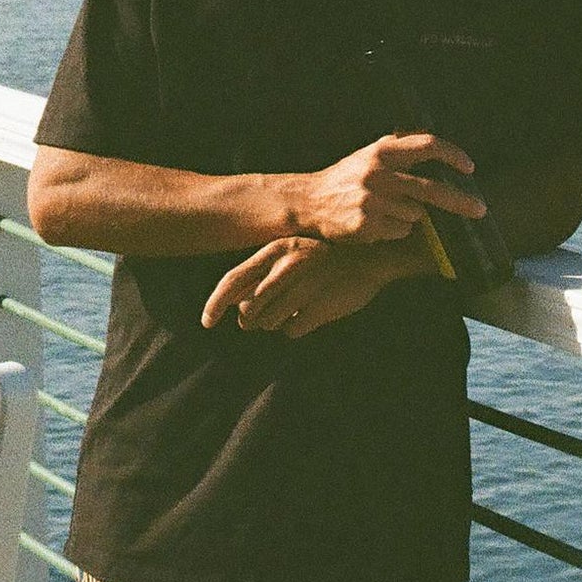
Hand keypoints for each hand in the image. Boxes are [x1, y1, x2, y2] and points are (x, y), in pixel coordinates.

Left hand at [201, 234, 428, 337]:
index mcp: (276, 251)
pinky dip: (297, 326)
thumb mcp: (294, 254)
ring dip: (277, 321)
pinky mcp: (319, 308)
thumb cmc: (327, 257)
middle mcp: (287, 268)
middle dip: (253, 318)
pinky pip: (291, 330)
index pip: (232, 281)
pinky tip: (312, 312)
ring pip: (268, 323)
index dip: (214, 305)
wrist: (374, 256)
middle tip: (267, 315)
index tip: (206, 322)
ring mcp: (304, 288)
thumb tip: (231, 303)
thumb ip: (262, 274)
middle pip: (248, 310)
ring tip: (298, 306)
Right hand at [293, 134, 483, 243]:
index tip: (470, 168)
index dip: (453, 155)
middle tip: (480, 210)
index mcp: (382, 151)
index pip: (428, 145)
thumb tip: (441, 146)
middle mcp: (378, 173)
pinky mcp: (366, 224)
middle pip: (432, 188)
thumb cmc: (347, 177)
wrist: (308, 201)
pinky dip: (396, 230)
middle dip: (461, 201)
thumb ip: (402, 147)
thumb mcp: (371, 153)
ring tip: (387, 211)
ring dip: (411, 216)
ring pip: (417, 214)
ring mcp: (372, 200)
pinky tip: (376, 223)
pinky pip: (400, 230)